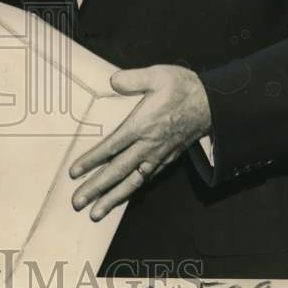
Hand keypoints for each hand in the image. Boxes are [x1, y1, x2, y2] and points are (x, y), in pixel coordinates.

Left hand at [69, 65, 210, 220]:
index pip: (111, 147)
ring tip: (96, 213)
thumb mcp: (157, 75)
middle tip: (78, 202)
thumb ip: (133, 78)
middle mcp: (148, 145)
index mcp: (142, 125)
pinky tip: (122, 196)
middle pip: (118, 171)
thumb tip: (113, 81)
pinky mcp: (167, 158)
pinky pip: (146, 178)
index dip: (92, 161)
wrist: (212, 103)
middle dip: (96, 188)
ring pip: (132, 181)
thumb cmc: (182, 88)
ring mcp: (158, 155)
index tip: (74, 172)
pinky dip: (133, 190)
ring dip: (113, 198)